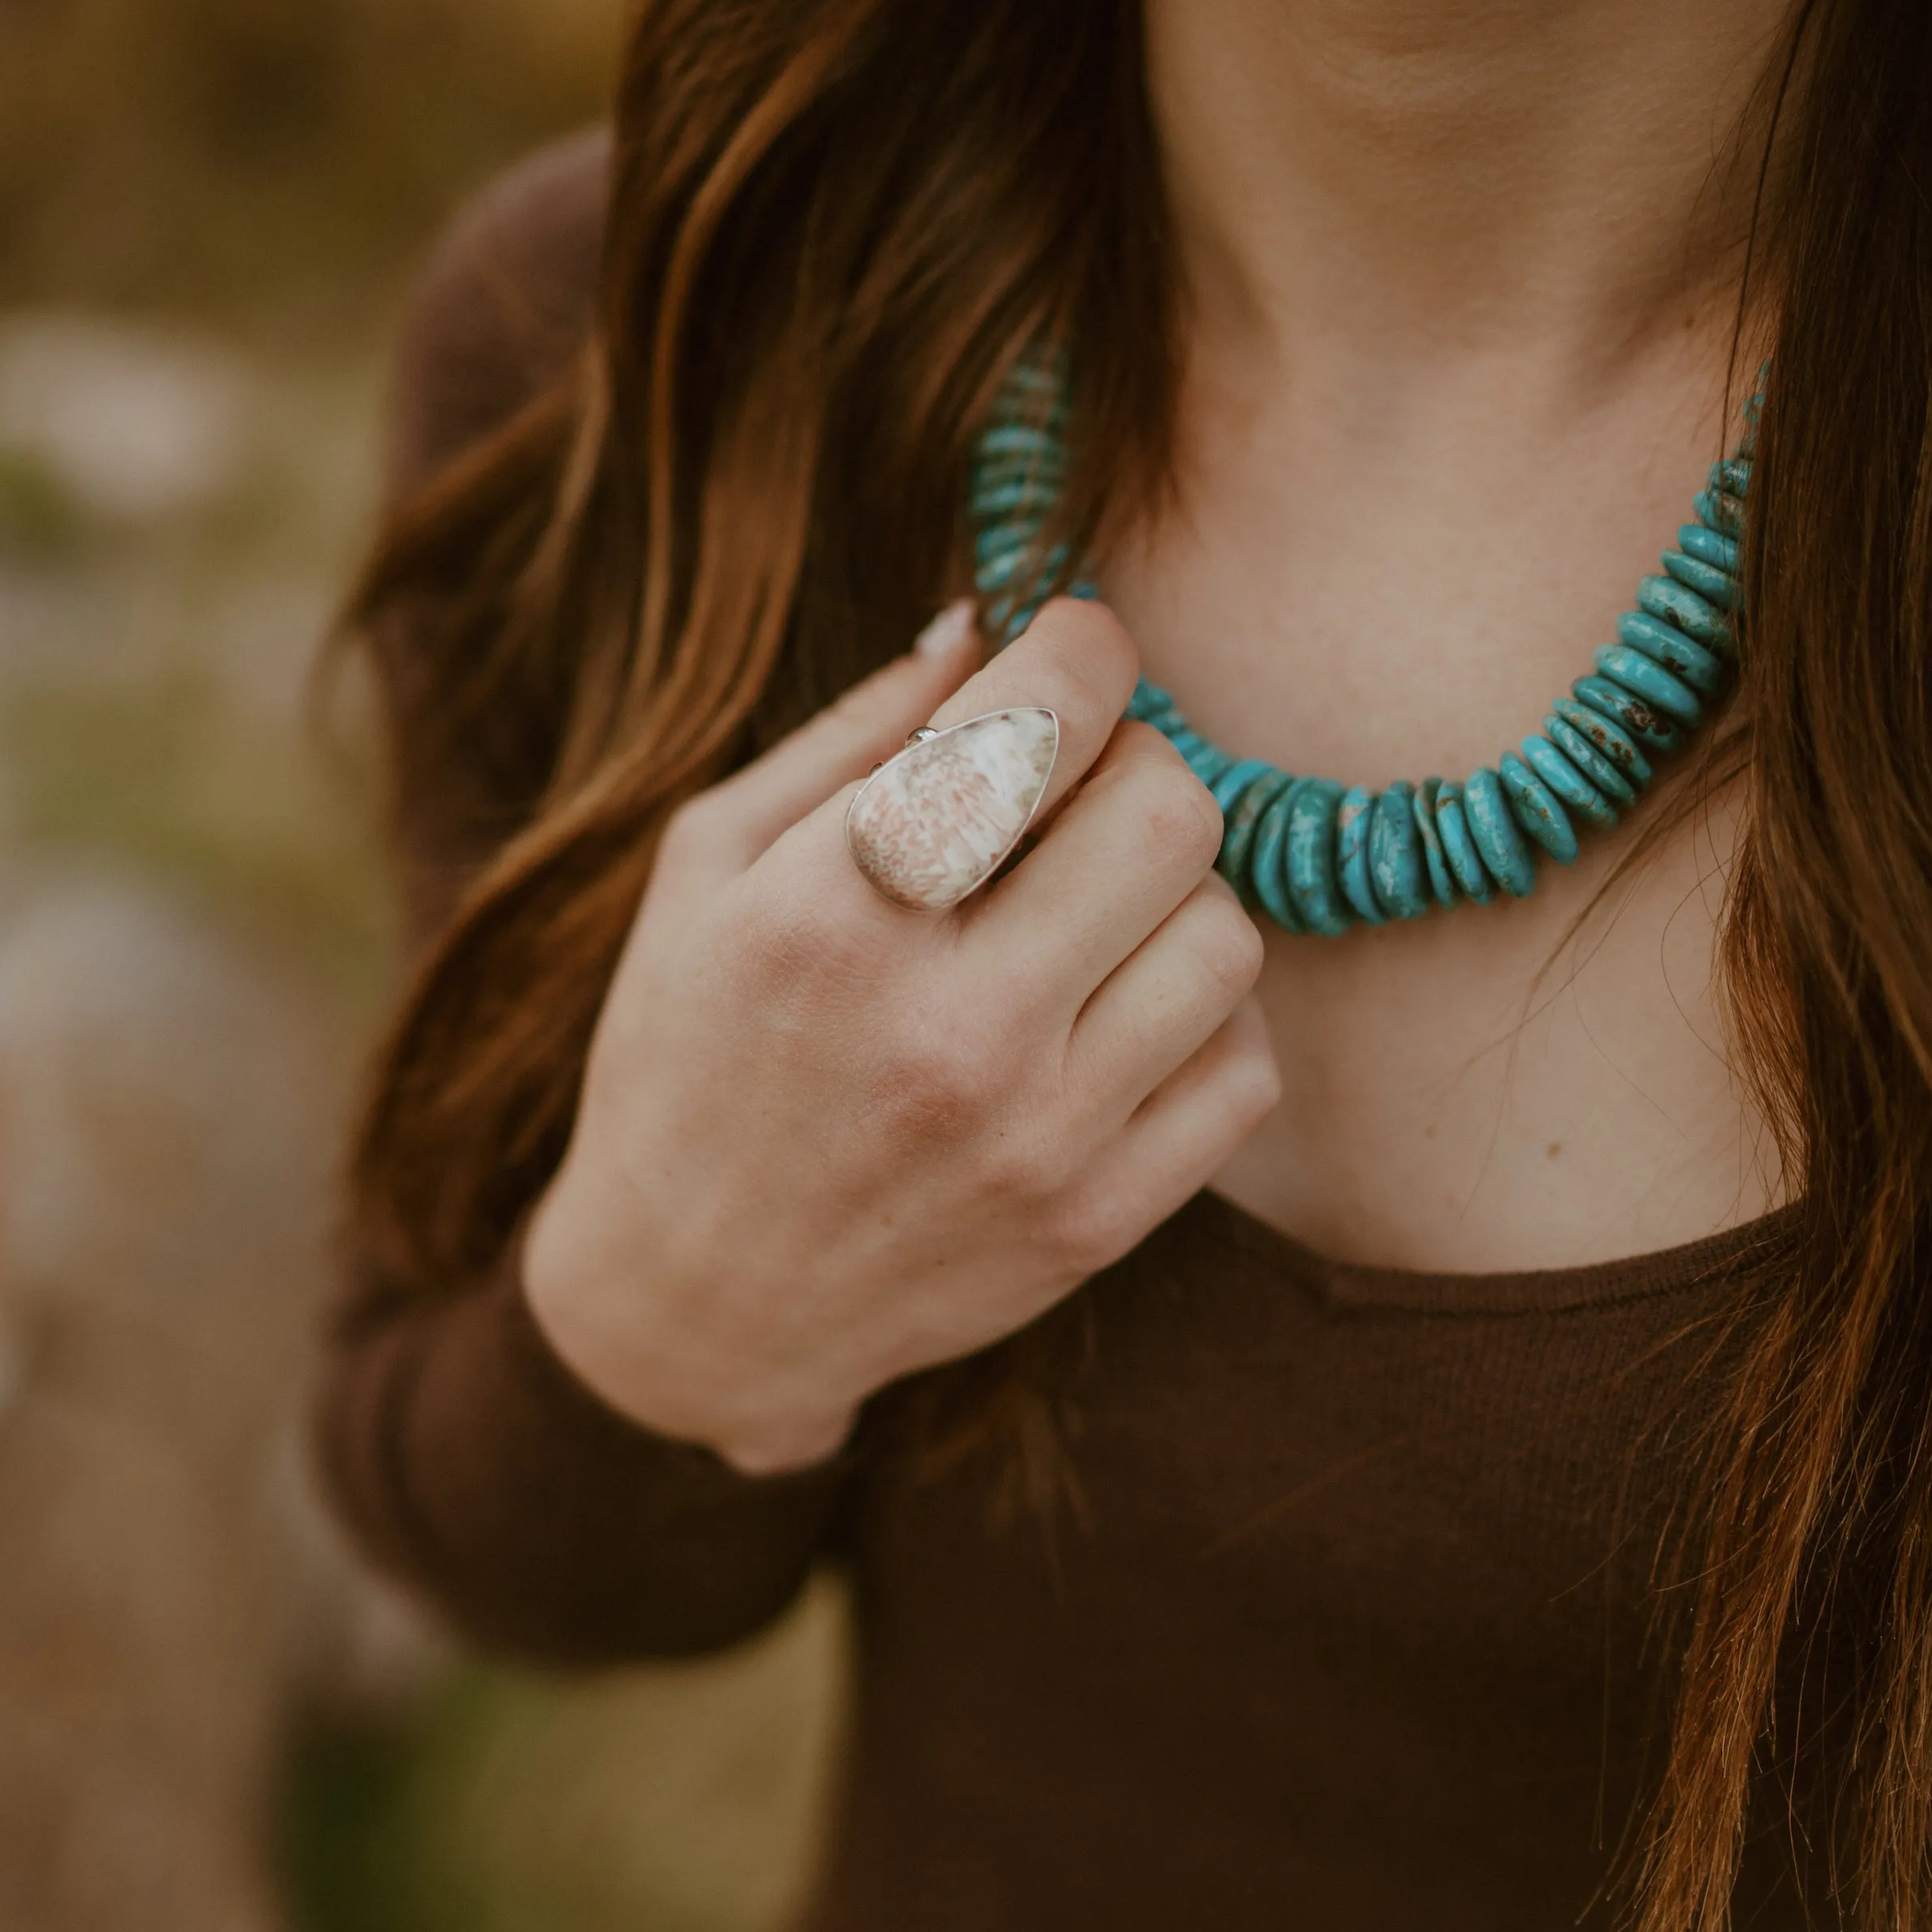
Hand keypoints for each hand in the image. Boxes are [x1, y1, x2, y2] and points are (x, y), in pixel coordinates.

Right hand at [521, 595, 1279, 1472]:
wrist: (688, 1307)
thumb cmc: (687, 1057)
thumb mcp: (707, 871)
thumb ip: (852, 737)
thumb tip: (987, 625)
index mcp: (829, 913)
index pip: (1042, 719)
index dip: (1085, 649)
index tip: (1075, 653)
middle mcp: (945, 1027)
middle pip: (1168, 811)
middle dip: (1134, 766)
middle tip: (1078, 792)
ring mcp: (1034, 1137)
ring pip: (1226, 935)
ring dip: (1172, 895)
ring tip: (1090, 913)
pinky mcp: (1095, 1222)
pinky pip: (1244, 1070)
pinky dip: (1202, 1020)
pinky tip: (1118, 1014)